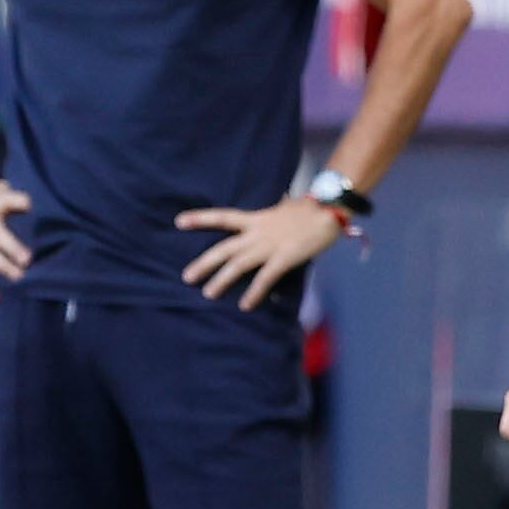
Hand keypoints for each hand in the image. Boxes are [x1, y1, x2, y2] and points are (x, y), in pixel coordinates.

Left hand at [177, 196, 342, 308]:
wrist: (329, 210)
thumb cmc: (311, 209)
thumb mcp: (286, 207)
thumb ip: (276, 211)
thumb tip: (279, 203)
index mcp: (257, 219)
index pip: (223, 217)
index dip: (201, 218)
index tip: (178, 221)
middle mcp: (258, 232)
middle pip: (224, 248)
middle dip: (204, 263)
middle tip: (186, 277)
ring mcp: (269, 245)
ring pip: (238, 264)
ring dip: (221, 280)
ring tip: (207, 294)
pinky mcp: (284, 257)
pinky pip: (265, 277)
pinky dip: (254, 292)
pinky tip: (245, 305)